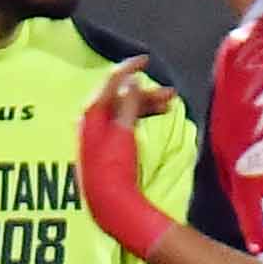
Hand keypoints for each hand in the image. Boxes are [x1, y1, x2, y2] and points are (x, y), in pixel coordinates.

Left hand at [75, 56, 174, 259]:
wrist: (111, 204)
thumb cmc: (115, 167)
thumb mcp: (123, 132)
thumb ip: (127, 105)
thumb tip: (129, 80)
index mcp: (90, 117)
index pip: (108, 85)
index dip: (126, 70)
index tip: (146, 60)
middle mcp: (91, 124)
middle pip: (119, 98)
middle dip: (145, 92)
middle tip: (171, 93)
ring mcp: (99, 136)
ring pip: (124, 111)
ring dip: (147, 104)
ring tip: (172, 104)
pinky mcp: (108, 148)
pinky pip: (125, 123)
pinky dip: (141, 117)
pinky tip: (159, 115)